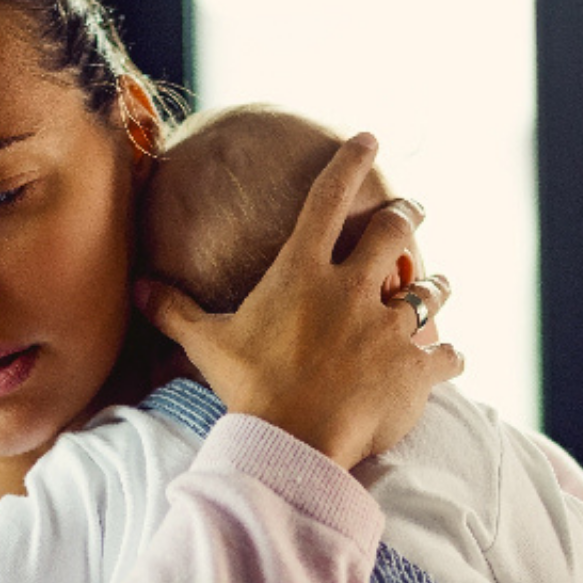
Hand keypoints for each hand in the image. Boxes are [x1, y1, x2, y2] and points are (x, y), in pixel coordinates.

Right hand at [135, 133, 462, 469]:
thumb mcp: (207, 345)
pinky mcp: (414, 369)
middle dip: (406, 214)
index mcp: (303, 273)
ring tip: (440, 284)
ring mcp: (388, 328)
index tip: (369, 137)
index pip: (328, 199)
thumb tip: (134, 286)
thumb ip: (174, 310)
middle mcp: (352, 289)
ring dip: (435, 285)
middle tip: (410, 210)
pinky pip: (445, 355)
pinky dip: (447, 355)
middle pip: (393, 231)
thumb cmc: (249, 389)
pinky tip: (448, 358)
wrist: (292, 444)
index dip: (350, 162)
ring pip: (430, 291)